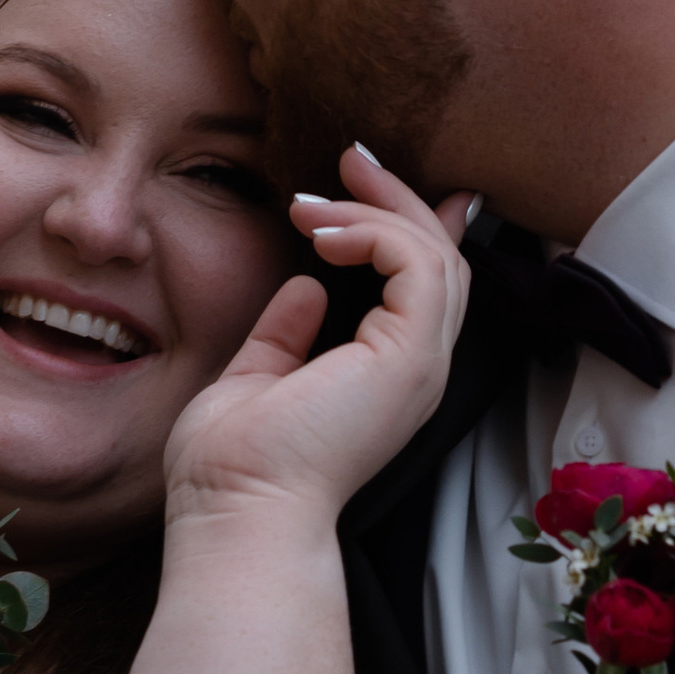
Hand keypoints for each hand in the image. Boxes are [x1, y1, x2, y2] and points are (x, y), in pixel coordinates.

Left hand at [160, 146, 471, 538]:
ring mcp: (419, 364)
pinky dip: (373, 233)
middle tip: (350, 158)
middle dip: (398, 200)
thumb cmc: (235, 470)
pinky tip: (322, 232)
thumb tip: (305, 287)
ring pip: (434, 255)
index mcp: (385, 378)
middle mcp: (415, 370)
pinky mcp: (408, 355)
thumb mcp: (256, 378)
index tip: (369, 180)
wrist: (238, 515)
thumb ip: (285, 335)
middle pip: (439, 261)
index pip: (423, 287)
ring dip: (377, 211)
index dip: (412, 225)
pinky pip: (415, 264)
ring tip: (312, 204)